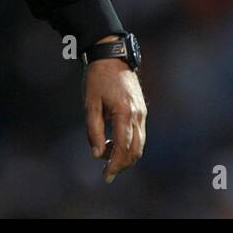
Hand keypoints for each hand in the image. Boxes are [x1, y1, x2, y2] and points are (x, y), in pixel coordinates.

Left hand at [83, 35, 146, 183]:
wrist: (112, 57)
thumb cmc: (98, 78)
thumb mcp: (90, 104)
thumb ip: (94, 130)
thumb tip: (97, 154)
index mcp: (124, 112)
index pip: (123, 148)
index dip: (115, 165)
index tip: (105, 176)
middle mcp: (137, 114)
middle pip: (135, 150)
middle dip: (122, 164)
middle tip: (106, 172)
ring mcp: (142, 112)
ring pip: (139, 144)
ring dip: (126, 156)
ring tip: (108, 158)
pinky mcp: (142, 110)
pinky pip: (139, 134)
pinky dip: (129, 145)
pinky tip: (114, 144)